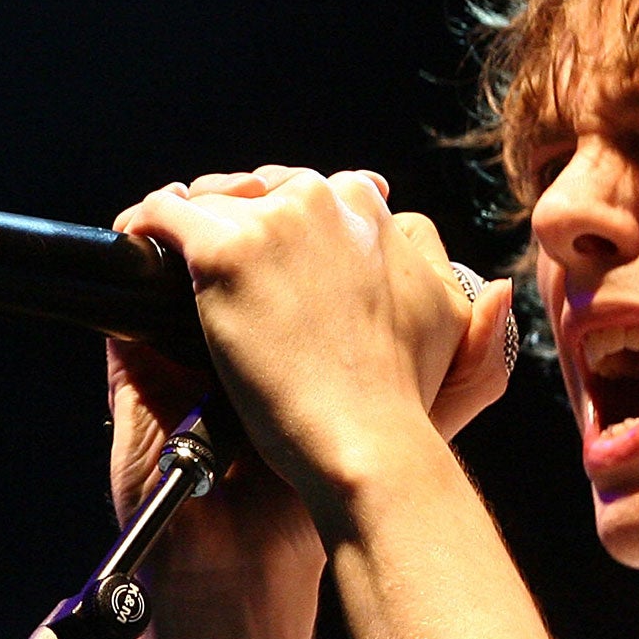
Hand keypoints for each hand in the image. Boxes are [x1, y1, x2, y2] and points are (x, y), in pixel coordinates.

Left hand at [115, 167, 512, 518]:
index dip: (304, 224)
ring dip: (198, 219)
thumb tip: (501, 289)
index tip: (284, 254)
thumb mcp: (461, 358)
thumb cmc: (407, 418)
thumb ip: (482, 321)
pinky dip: (145, 223)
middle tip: (225, 259)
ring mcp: (280, 224)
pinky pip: (167, 215)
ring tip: (173, 248)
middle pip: (273, 188)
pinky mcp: (227, 252)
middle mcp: (339, 206)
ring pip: (218, 198)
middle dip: (248, 214)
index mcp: (389, 222)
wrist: (368, 451)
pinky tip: (137, 241)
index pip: (335, 194)